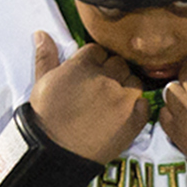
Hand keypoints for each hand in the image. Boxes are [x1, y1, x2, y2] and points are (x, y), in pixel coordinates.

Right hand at [26, 32, 147, 162]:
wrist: (57, 151)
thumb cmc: (46, 117)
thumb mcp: (42, 83)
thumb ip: (46, 56)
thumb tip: (41, 34)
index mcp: (83, 66)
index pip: (98, 51)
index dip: (94, 61)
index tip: (89, 73)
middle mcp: (106, 78)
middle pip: (118, 63)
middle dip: (111, 72)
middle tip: (100, 88)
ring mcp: (123, 98)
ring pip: (134, 80)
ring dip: (125, 87)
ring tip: (111, 101)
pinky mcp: (135, 118)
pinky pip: (145, 103)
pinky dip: (137, 107)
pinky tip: (122, 113)